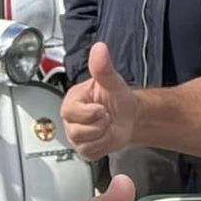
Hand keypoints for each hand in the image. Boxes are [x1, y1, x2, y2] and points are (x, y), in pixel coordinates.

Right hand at [62, 43, 139, 160]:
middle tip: (105, 115)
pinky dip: (102, 145)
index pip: (71, 111)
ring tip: (105, 125)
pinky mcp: (83, 148)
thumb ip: (103, 67)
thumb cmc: (119, 99)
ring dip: (102, 134)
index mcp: (73, 100)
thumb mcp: (113, 82)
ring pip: (84, 142)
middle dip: (99, 124)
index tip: (102, 107)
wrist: (130, 117)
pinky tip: (104, 135)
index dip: (90, 112)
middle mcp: (70, 118)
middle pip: (76, 130)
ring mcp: (75, 134)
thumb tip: (99, 49)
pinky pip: (89, 152)